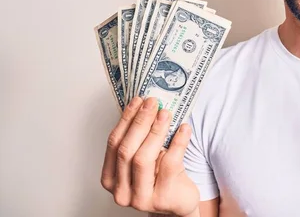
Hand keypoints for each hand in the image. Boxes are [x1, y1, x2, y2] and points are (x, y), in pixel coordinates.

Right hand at [101, 97, 199, 215]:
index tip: (138, 100)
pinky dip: (177, 143)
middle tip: (153, 103)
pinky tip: (184, 129)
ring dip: (156, 131)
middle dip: (140, 122)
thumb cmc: (161, 176)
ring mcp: (140, 199)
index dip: (126, 119)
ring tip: (166, 113)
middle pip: (126, 150)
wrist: (179, 202)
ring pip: (143, 158)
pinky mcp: (162, 199)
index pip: (114, 143)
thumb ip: (140, 137)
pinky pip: (169, 164)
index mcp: (111, 178)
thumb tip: (145, 104)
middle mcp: (121, 191)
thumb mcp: (146, 157)